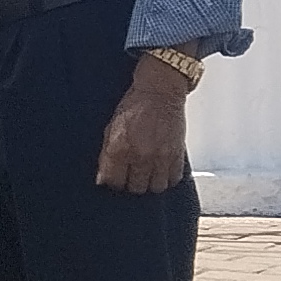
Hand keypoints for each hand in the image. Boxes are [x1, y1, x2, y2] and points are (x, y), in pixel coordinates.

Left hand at [93, 65, 191, 194]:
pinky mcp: (177, 154)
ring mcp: (160, 156)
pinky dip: (167, 178)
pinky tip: (161, 169)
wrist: (160, 92)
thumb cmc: (134, 106)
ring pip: (156, 187)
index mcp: (119, 148)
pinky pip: (173, 179)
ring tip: (147, 174)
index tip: (116, 178)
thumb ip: (106, 156)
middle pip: (136, 188)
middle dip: (131, 184)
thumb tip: (102, 179)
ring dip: (150, 183)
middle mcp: (140, 155)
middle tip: (132, 175)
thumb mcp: (111, 128)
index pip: (114, 182)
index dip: (113, 182)